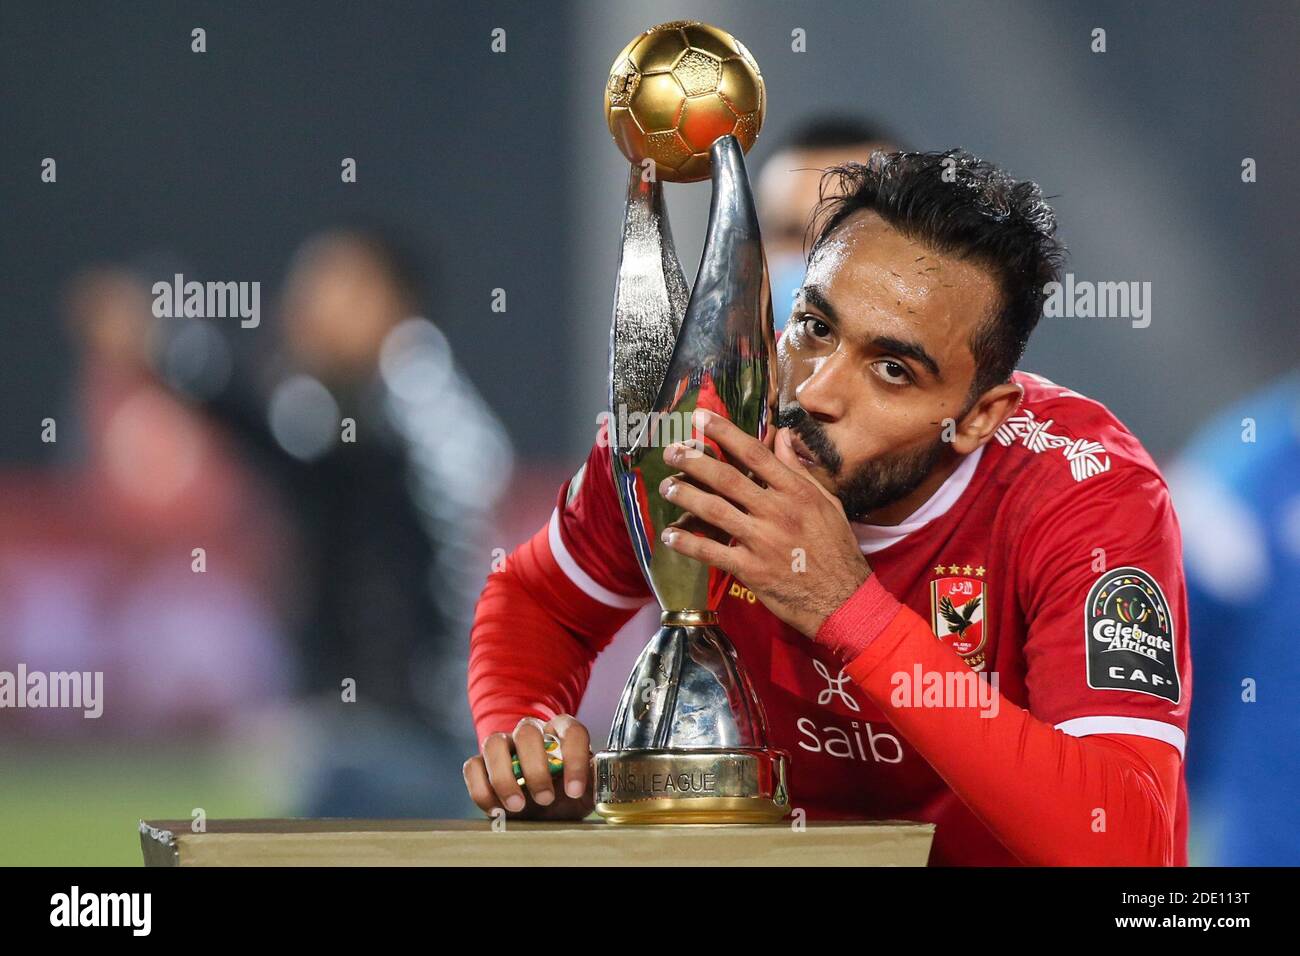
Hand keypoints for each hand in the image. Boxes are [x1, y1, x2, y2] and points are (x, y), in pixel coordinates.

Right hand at [462, 714, 594, 819]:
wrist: (540, 808)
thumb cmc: (564, 795)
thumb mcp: (584, 792)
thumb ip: (595, 782)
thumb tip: (608, 781)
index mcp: (561, 733)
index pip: (571, 731)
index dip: (574, 758)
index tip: (575, 791)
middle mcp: (531, 733)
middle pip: (527, 733)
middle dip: (535, 769)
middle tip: (545, 799)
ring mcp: (504, 746)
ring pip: (494, 743)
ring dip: (504, 777)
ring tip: (517, 806)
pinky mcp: (481, 764)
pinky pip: (472, 766)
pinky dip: (481, 789)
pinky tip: (496, 809)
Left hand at [659, 408, 870, 636]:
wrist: (842, 600)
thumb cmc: (836, 549)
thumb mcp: (827, 503)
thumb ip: (800, 471)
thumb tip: (782, 438)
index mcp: (796, 492)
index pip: (755, 454)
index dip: (724, 433)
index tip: (700, 418)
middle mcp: (777, 511)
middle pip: (727, 479)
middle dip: (694, 462)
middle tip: (671, 451)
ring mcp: (763, 541)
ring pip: (715, 511)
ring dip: (686, 497)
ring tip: (667, 486)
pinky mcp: (751, 570)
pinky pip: (712, 552)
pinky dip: (688, 543)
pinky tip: (669, 536)